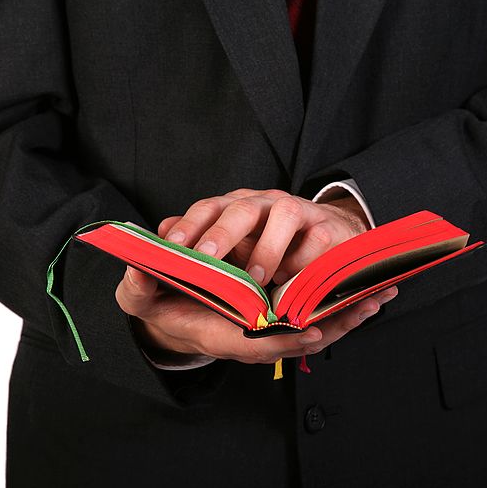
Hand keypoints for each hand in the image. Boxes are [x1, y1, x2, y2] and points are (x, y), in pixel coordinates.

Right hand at [115, 266, 397, 364]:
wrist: (166, 314)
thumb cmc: (157, 306)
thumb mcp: (139, 297)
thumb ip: (138, 288)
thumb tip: (137, 271)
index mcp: (222, 334)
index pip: (264, 340)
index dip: (291, 336)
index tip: (317, 329)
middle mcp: (251, 334)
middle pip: (303, 335)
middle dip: (337, 321)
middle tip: (371, 302)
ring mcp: (267, 326)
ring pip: (315, 325)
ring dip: (347, 312)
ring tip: (381, 294)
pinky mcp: (276, 314)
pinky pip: (314, 313)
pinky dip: (340, 305)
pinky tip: (366, 292)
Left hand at [157, 189, 369, 285]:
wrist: (329, 246)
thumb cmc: (271, 254)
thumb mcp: (231, 254)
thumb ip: (194, 248)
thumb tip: (157, 240)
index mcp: (237, 208)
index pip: (209, 208)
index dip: (190, 225)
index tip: (171, 246)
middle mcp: (266, 205)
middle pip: (242, 207)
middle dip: (222, 232)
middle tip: (206, 258)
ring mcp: (300, 213)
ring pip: (284, 214)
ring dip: (268, 247)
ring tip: (256, 278)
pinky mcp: (329, 229)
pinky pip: (318, 239)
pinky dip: (304, 260)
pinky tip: (292, 282)